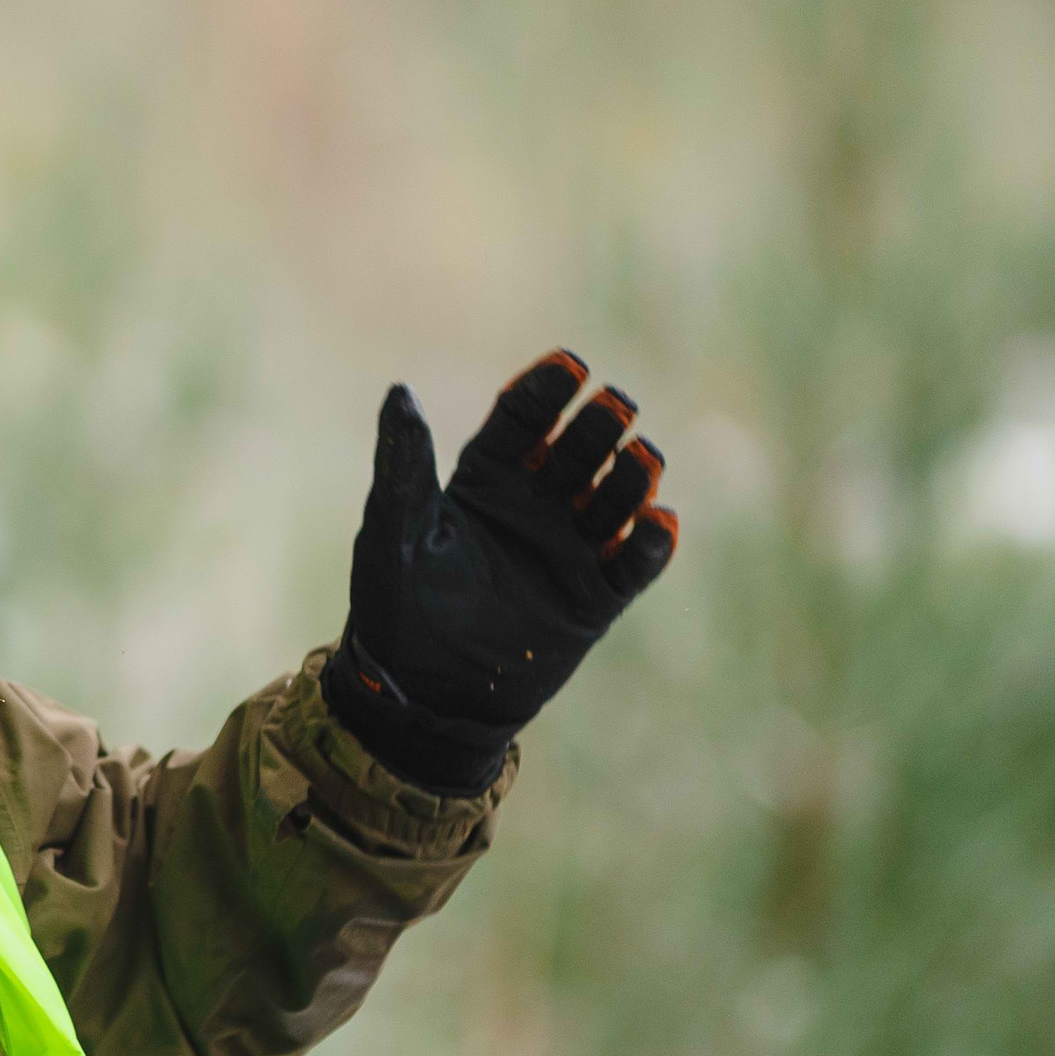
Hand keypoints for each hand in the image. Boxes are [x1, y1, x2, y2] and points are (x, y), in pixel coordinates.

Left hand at [324, 350, 678, 791]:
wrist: (420, 691)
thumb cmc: (396, 602)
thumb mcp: (396, 526)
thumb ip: (404, 462)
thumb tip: (398, 392)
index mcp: (485, 481)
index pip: (523, 422)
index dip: (545, 392)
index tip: (570, 364)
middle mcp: (533, 507)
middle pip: (577, 451)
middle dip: (599, 426)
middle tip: (617, 404)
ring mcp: (566, 551)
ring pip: (613, 500)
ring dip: (632, 477)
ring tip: (643, 459)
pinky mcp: (592, 600)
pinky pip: (632, 565)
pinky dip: (649, 544)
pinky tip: (659, 522)